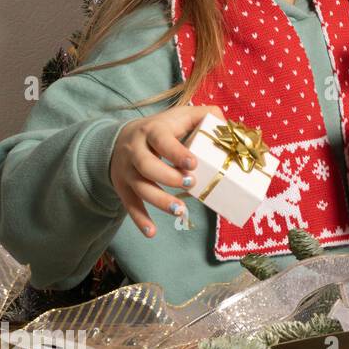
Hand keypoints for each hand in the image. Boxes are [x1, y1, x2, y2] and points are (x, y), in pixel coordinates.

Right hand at [110, 104, 221, 237]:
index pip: (161, 140)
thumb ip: (205, 116)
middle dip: (168, 177)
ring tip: (180, 210)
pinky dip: (140, 220)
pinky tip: (152, 232)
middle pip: (146, 165)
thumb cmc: (162, 129)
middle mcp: (135, 150)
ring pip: (140, 187)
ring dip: (159, 201)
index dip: (176, 152)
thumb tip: (227, 126)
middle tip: (191, 184)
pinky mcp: (123, 187)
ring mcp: (127, 170)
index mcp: (152, 131)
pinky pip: (129, 205)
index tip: (194, 164)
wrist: (120, 138)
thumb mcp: (180, 116)